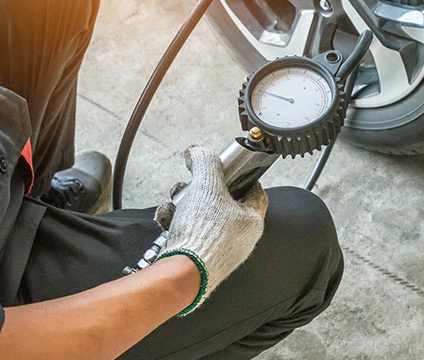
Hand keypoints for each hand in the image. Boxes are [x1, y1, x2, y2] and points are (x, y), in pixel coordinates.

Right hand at [157, 147, 267, 310]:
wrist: (181, 272)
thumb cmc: (204, 234)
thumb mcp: (207, 185)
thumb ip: (204, 162)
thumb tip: (198, 151)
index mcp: (252, 221)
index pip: (255, 191)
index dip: (243, 175)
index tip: (231, 167)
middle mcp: (239, 238)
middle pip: (223, 202)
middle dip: (203, 189)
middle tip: (194, 183)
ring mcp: (219, 250)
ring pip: (202, 216)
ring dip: (185, 205)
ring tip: (176, 202)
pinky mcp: (198, 259)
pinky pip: (188, 233)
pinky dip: (176, 222)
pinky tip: (167, 219)